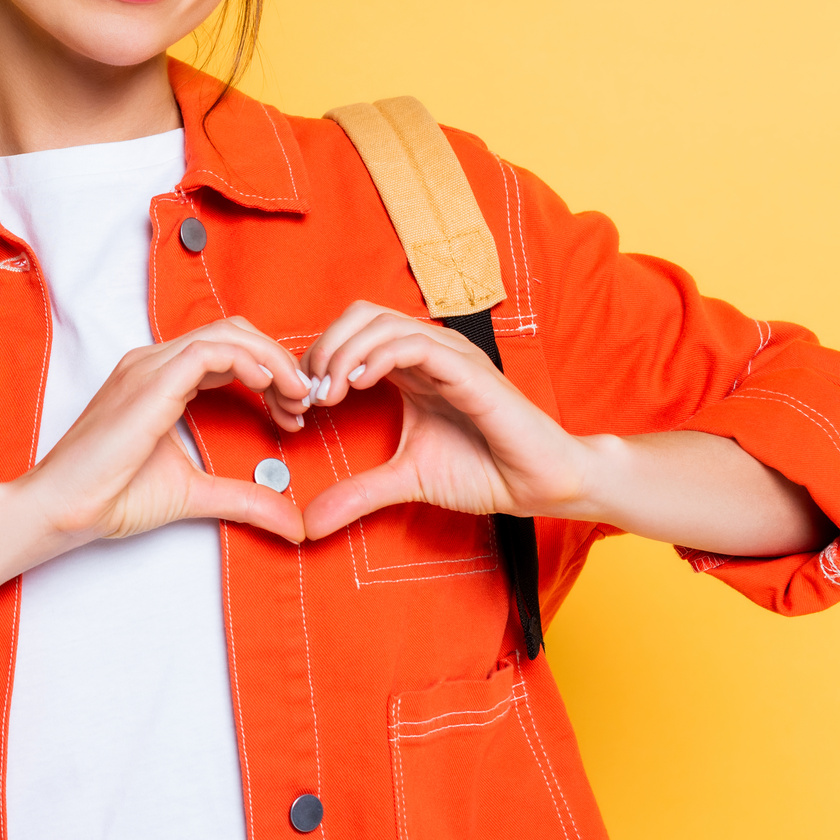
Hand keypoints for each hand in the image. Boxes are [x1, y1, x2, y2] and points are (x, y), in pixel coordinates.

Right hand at [12, 317, 310, 547]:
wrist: (64, 508)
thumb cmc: (110, 496)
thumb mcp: (195, 494)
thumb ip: (244, 498)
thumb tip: (292, 521)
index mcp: (159, 379)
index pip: (227, 351)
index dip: (269, 372)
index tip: (293, 412)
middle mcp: (153, 363)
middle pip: (233, 332)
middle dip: (277, 361)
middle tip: (303, 401)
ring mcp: (149, 367)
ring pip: (226, 334)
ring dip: (271, 360)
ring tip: (295, 396)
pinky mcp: (150, 381)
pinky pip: (210, 351)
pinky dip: (249, 362)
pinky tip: (268, 388)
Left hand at [291, 301, 594, 540]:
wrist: (540, 484)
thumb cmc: (484, 471)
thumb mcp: (404, 480)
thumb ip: (358, 493)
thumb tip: (308, 524)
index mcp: (411, 367)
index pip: (353, 333)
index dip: (319, 358)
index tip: (300, 402)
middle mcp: (427, 352)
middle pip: (360, 315)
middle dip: (324, 348)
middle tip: (308, 394)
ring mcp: (449, 355)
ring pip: (382, 323)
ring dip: (344, 353)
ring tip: (329, 393)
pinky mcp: (468, 370)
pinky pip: (416, 344)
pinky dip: (379, 357)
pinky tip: (358, 384)